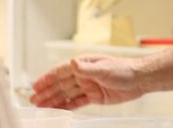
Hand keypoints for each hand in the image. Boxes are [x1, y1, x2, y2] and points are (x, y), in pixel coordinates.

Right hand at [29, 55, 144, 109]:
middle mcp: (83, 74)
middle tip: (33, 100)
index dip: (47, 78)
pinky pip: (77, 102)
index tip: (36, 85)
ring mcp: (88, 86)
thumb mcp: (104, 68)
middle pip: (61, 84)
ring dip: (53, 100)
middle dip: (47, 92)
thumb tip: (72, 62)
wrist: (139, 79)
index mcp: (83, 64)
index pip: (61, 71)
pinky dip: (66, 106)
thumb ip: (87, 68)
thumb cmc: (124, 69)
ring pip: (67, 94)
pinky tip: (57, 110)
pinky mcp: (94, 97)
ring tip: (40, 106)